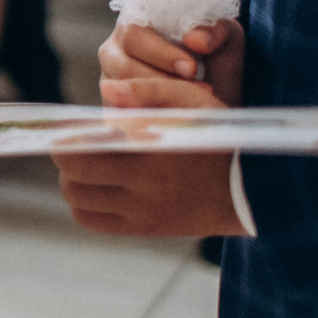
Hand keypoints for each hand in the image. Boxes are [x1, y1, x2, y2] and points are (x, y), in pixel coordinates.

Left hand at [58, 78, 245, 236]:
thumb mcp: (195, 101)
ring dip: (72, 179)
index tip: (67, 126)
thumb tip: (106, 88)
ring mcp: (144, 213)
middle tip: (77, 142)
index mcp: (153, 154)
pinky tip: (98, 184)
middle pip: (72, 177)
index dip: (64, 137)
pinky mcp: (144, 229)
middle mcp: (146, 189)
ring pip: (76, 199)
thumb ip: (148, 90)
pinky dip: (83, 202)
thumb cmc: (219, 135)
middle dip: (67, 156)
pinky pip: (90, 219)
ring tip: (89, 161)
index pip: (80, 152)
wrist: (253, 188)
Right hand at [100, 17, 244, 107]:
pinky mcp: (113, 109)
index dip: (160, 52)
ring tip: (194, 104)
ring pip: (122, 95)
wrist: (218, 94)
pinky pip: (123, 117)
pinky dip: (151, 119)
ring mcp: (110, 82)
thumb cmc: (215, 60)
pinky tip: (176, 118)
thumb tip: (194, 40)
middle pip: (123, 68)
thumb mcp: (225, 38)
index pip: (132, 35)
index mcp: (133, 27)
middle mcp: (114, 53)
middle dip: (162, 81)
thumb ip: (215, 31)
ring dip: (160, 101)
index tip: (191, 68)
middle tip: (201, 90)